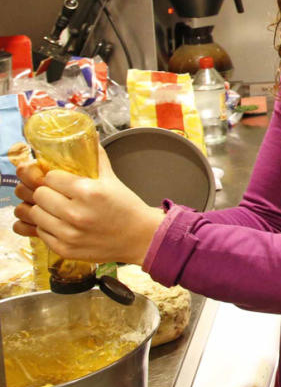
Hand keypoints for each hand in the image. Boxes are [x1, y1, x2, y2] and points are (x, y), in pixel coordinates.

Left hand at [13, 145, 163, 265]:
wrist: (141, 238)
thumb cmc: (127, 208)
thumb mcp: (113, 180)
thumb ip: (96, 158)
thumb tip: (88, 137)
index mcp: (89, 192)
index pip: (50, 177)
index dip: (53, 177)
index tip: (59, 180)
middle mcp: (77, 213)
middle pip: (39, 195)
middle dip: (46, 192)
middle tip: (55, 194)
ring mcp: (69, 234)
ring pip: (35, 214)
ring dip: (43, 210)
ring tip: (55, 209)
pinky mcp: (65, 249)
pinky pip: (40, 233)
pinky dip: (47, 227)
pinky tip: (59, 223)